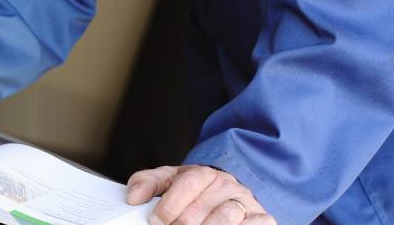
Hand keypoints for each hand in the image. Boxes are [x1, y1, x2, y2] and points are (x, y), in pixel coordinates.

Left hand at [126, 165, 275, 224]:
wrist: (232, 192)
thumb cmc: (198, 190)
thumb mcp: (172, 180)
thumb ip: (149, 183)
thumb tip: (132, 196)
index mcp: (203, 174)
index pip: (186, 185)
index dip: (169, 205)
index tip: (156, 220)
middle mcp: (226, 186)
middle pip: (201, 208)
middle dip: (183, 223)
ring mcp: (244, 203)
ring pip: (226, 217)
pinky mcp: (261, 219)